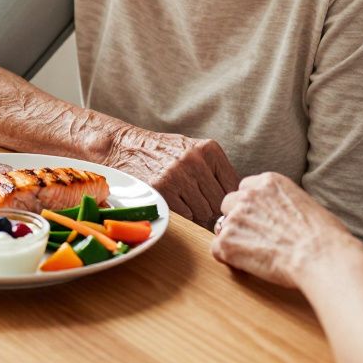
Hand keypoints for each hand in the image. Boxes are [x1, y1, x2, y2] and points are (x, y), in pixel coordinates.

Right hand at [104, 125, 239, 228]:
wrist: (125, 147)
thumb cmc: (162, 153)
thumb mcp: (193, 151)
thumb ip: (215, 171)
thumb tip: (237, 202)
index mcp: (209, 149)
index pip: (233, 186)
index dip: (225, 198)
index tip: (214, 200)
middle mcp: (195, 159)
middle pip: (219, 202)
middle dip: (209, 207)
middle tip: (194, 202)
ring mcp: (178, 174)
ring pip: (204, 212)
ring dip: (195, 212)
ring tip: (181, 198)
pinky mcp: (162, 188)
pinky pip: (186, 215)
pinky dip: (180, 213)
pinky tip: (171, 200)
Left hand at [210, 173, 357, 287]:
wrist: (320, 256)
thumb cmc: (325, 236)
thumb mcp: (305, 203)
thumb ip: (283, 202)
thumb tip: (281, 215)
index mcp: (268, 182)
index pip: (246, 188)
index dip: (253, 207)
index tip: (262, 220)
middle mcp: (248, 195)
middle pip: (229, 204)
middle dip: (239, 219)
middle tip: (256, 237)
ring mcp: (235, 217)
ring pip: (222, 226)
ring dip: (234, 238)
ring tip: (256, 254)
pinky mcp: (227, 242)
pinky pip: (217, 249)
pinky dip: (229, 259)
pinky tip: (248, 265)